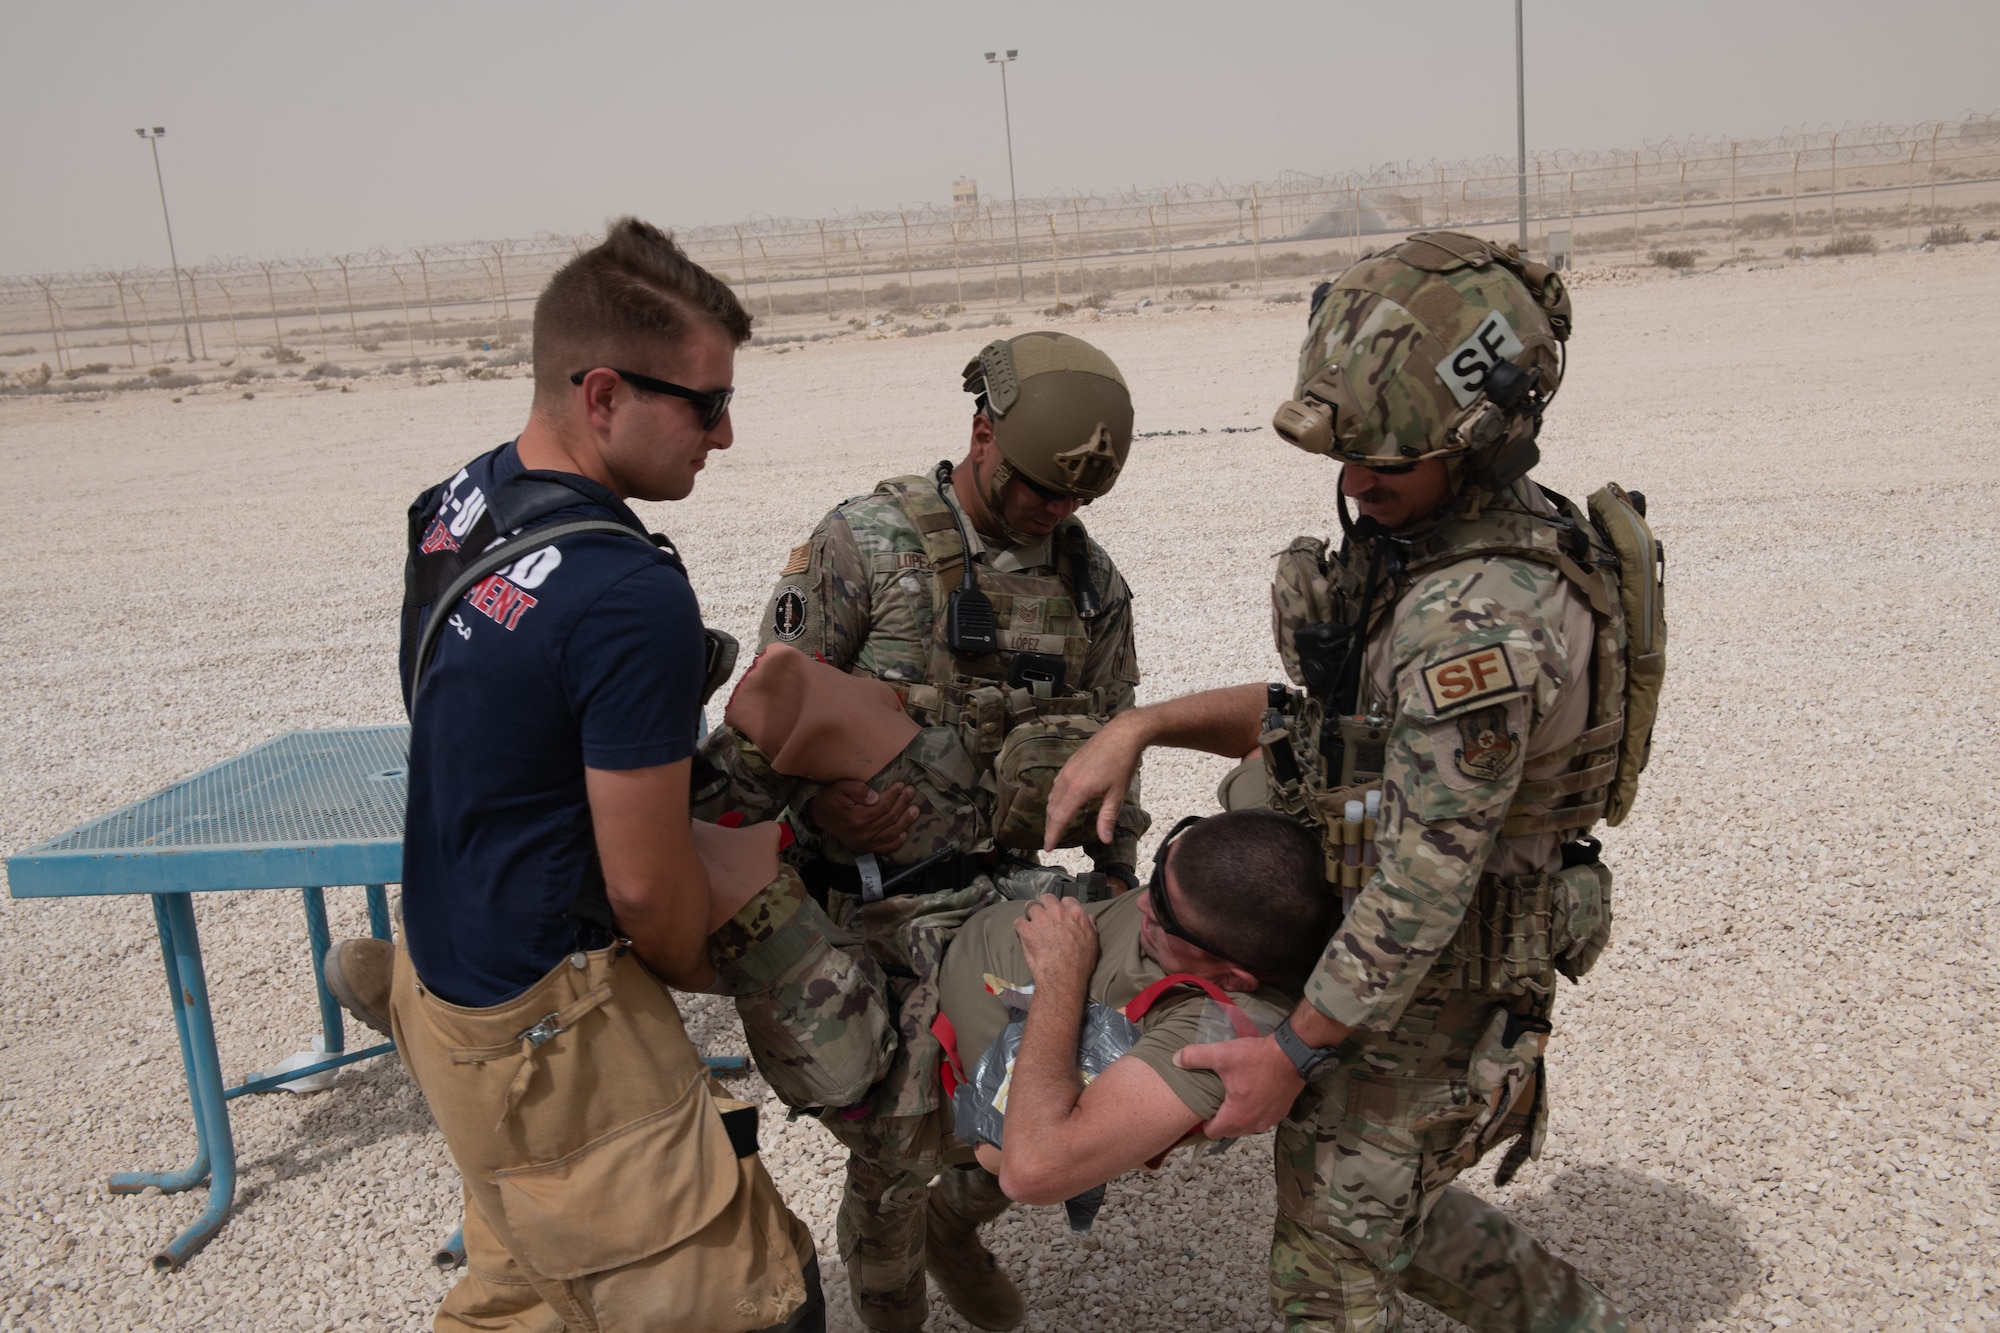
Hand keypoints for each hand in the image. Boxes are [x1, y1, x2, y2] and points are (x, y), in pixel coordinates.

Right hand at [808, 779, 916, 852]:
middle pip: (890, 818)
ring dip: (905, 821)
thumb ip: (858, 790)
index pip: (884, 806)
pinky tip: (905, 833)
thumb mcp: (840, 788)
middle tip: (911, 792)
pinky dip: (896, 841)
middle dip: (903, 803)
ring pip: (891, 832)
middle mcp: (862, 834)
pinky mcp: (864, 848)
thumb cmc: (830, 799)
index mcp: (858, 818)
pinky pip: (884, 847)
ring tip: (915, 809)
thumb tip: (876, 796)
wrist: (818, 815)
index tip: (901, 785)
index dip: (895, 794)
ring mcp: (864, 843)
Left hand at [1015, 893, 1097, 990]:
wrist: (1063, 977)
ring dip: (1031, 915)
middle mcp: (1057, 913)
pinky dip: (1020, 928)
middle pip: (1047, 898)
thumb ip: (1090, 926)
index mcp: (1075, 914)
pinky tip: (1023, 934)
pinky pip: (1019, 922)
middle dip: (1044, 905)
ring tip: (1032, 925)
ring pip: (1031, 907)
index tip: (1060, 913)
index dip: (1062, 906)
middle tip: (1044, 916)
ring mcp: (1041, 920)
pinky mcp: (1027, 930)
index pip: (1067, 900)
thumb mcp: (1093, 943)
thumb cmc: (1080, 964)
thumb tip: (1089, 918)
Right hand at [1043, 717, 1144, 851]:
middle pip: (1052, 809)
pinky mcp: (1069, 764)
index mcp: (1078, 790)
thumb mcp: (1117, 793)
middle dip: (1050, 826)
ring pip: (1052, 797)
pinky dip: (1055, 799)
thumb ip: (1107, 817)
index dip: (1052, 834)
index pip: (1059, 818)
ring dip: (1051, 813)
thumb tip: (1104, 840)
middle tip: (1050, 841)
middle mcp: (1067, 780)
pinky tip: (1061, 803)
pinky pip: (1056, 786)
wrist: (1122, 734)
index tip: (1047, 848)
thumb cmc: (1122, 763)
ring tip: (1054, 826)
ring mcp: (1066, 771)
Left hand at [1173, 1033, 1304, 1137]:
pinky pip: (1260, 1120)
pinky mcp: (1280, 1114)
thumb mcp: (1223, 1054)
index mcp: (1237, 1116)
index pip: (1213, 1132)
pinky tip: (1251, 1095)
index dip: (1203, 1122)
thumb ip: (1196, 1057)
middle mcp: (1253, 1124)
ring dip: (1237, 1117)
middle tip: (1214, 1101)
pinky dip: (1253, 1112)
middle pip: (1229, 1131)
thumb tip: (1176, 1060)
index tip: (1201, 1108)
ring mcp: (1269, 1121)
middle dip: (1220, 1120)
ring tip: (1231, 1097)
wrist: (1293, 1055)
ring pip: (1245, 1126)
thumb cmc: (1257, 1058)